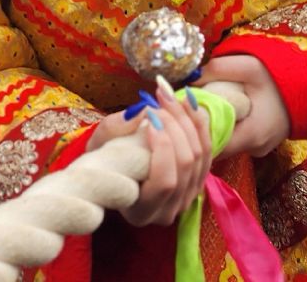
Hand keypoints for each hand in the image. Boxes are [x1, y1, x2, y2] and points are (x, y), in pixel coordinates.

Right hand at [88, 81, 211, 226]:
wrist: (116, 166)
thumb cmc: (102, 159)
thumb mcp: (98, 144)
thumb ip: (115, 129)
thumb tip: (145, 112)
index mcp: (141, 212)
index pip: (164, 182)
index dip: (163, 148)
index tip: (149, 117)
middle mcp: (168, 211)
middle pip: (186, 163)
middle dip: (174, 125)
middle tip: (157, 99)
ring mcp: (187, 198)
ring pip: (200, 154)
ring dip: (185, 118)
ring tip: (166, 95)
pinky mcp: (198, 181)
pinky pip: (207, 149)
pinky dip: (198, 121)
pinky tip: (185, 100)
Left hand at [198, 54, 291, 159]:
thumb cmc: (281, 77)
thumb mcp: (249, 66)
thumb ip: (217, 69)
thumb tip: (188, 78)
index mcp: (251, 135)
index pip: (210, 145)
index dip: (195, 129)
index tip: (185, 112)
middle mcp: (255, 148)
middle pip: (216, 146)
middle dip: (202, 127)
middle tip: (191, 107)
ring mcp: (260, 149)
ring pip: (226, 143)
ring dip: (215, 127)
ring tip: (207, 107)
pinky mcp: (262, 144)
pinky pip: (238, 139)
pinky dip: (229, 127)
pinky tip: (225, 111)